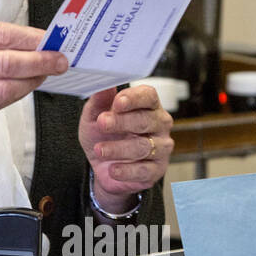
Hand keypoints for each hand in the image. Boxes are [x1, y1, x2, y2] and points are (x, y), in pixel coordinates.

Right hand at [0, 17, 68, 140]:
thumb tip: (22, 43)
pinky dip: (10, 98)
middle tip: (60, 62)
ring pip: (2, 89)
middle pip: (5, 62)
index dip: (30, 39)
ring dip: (29, 84)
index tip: (51, 41)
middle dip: (39, 62)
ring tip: (44, 77)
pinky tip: (21, 90)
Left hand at [79, 85, 172, 213]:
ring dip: (119, 148)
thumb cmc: (103, 136)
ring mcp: (161, 148)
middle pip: (146, 119)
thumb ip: (99, 102)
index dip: (134, 98)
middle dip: (122, 122)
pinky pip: (144, 170)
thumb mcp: (94, 117)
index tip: (117, 102)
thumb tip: (104, 85)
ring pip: (144, 146)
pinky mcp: (157, 170)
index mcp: (147, 106)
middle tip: (102, 123)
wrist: (103, 167)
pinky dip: (126, 170)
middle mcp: (159, 124)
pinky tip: (113, 169)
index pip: (148, 96)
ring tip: (100, 150)